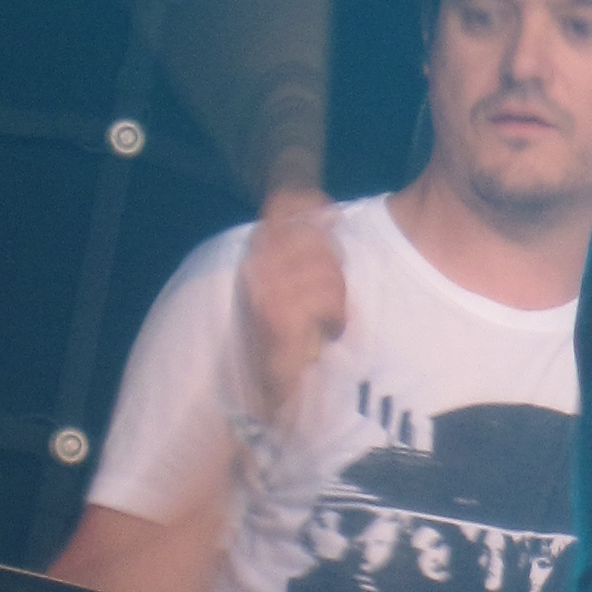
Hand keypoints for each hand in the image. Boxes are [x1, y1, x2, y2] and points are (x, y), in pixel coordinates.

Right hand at [236, 185, 347, 425]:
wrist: (268, 388)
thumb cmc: (289, 335)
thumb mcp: (296, 283)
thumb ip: (308, 249)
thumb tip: (332, 214)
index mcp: (257, 251)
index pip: (284, 203)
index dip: (313, 205)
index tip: (335, 220)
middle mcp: (254, 265)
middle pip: (317, 239)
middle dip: (335, 268)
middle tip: (330, 300)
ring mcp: (262, 290)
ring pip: (326, 271)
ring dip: (337, 300)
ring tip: (327, 321)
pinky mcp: (275, 317)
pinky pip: (323, 299)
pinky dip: (333, 317)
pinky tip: (326, 334)